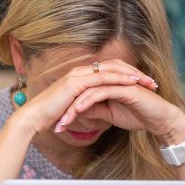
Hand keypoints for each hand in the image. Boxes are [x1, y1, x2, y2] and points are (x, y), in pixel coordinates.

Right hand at [18, 59, 156, 133]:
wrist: (33, 118)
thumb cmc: (49, 116)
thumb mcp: (72, 108)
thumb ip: (85, 105)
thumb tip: (96, 110)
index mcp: (79, 77)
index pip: (107, 70)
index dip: (126, 75)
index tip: (143, 84)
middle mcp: (79, 72)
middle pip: (113, 65)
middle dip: (134, 71)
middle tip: (152, 81)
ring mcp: (77, 75)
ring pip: (110, 69)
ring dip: (131, 74)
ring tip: (148, 81)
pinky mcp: (76, 83)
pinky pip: (103, 78)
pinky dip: (120, 79)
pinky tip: (133, 82)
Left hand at [57, 61, 184, 139]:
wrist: (159, 121)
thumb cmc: (137, 116)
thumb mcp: (108, 115)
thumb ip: (93, 110)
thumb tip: (76, 111)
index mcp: (104, 85)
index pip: (79, 94)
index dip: (67, 108)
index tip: (57, 124)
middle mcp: (108, 80)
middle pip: (80, 91)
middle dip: (66, 108)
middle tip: (56, 125)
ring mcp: (116, 82)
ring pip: (87, 91)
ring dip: (73, 107)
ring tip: (64, 121)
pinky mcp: (124, 87)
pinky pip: (101, 92)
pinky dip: (88, 101)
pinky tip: (78, 110)